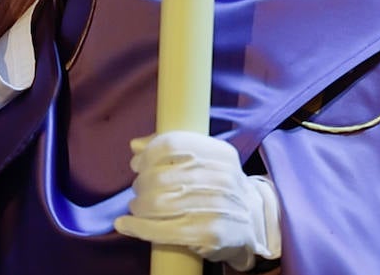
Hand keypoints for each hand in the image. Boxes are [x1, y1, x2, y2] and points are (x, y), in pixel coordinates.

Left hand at [114, 131, 281, 271]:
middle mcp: (222, 178)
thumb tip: (135, 145)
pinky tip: (125, 225)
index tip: (137, 164)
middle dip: (141, 184)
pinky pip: (163, 230)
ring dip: (138, 206)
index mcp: (220, 154)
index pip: (173, 144)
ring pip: (159, 204)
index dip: (148, 154)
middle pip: (161, 176)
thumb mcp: (208, 161)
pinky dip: (137, 227)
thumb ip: (172, 148)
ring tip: (137, 207)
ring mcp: (217, 208)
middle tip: (138, 190)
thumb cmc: (220, 188)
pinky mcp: (209, 234)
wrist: (254, 224)